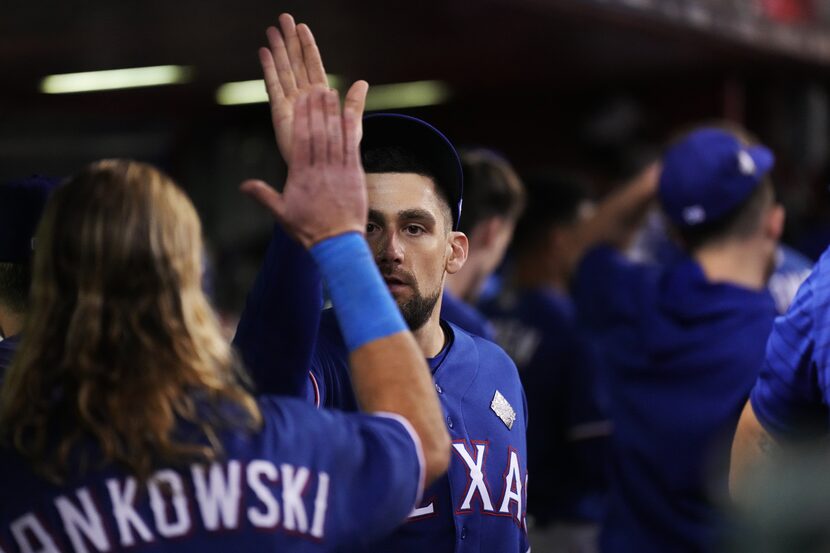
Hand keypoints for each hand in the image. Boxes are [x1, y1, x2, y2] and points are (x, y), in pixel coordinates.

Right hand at [242, 88, 366, 247]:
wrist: (336, 243)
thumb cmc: (307, 229)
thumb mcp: (281, 213)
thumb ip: (263, 195)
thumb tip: (242, 185)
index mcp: (300, 177)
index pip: (300, 141)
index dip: (302, 118)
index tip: (301, 101)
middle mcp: (319, 171)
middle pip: (318, 134)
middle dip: (316, 109)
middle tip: (315, 88)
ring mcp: (338, 172)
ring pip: (335, 137)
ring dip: (332, 113)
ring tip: (331, 94)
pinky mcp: (354, 176)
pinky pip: (352, 148)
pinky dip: (350, 130)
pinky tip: (349, 113)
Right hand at [260, 13, 367, 161]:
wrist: (323, 173)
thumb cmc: (338, 154)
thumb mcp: (350, 126)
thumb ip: (354, 105)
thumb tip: (362, 82)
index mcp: (321, 97)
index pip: (313, 65)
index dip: (307, 46)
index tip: (302, 26)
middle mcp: (304, 97)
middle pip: (295, 62)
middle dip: (289, 40)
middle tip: (283, 17)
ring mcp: (291, 103)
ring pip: (284, 70)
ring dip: (278, 49)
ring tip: (272, 29)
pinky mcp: (280, 113)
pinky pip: (274, 86)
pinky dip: (269, 69)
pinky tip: (264, 52)